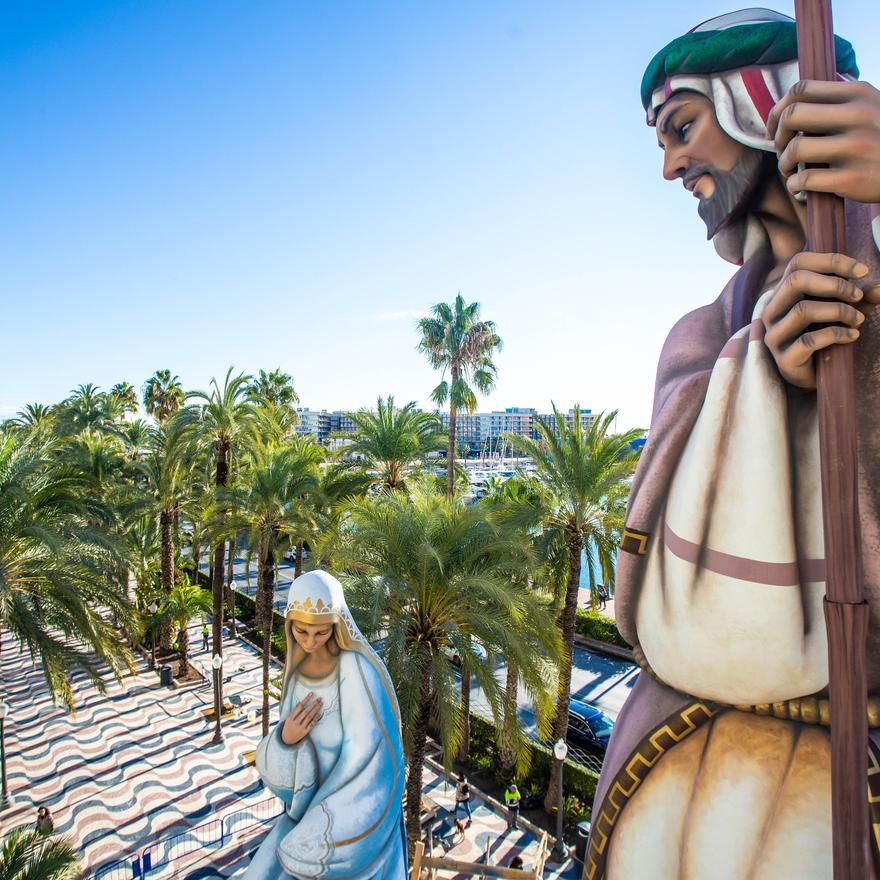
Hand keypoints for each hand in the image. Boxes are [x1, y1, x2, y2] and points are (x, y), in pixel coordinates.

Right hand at [281, 691, 322, 745]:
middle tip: (319, 698)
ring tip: (321, 704)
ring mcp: (301, 727)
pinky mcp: (305, 732)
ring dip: (316, 709)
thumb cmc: (289, 726)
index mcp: (291, 717)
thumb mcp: (288, 718)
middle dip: (314, 704)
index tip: (311, 693)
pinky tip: (320, 713)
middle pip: (306, 711)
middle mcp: (296, 722)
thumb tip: (300, 701)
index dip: (306, 699)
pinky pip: (312, 724)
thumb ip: (294, 711)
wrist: (287, 739)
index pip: (299, 706)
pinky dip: (316, 718)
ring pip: (310, 717)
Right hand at [762, 251, 879, 388]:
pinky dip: (837, 334)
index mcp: (782, 294)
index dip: (831, 261)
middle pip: (796, 280)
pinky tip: (852, 336)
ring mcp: (774, 335)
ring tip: (858, 320)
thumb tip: (879, 288)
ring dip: (839, 311)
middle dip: (835, 285)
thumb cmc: (823, 337)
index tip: (863, 271)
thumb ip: (858, 298)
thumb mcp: (842, 311)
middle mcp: (771, 311)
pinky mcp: (784, 358)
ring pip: (803, 309)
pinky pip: (810, 340)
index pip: (799, 263)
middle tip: (858, 296)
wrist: (809, 375)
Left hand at [767, 79, 879, 203]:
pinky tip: (800, 188)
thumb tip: (791, 104)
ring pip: (795, 149)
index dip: (778, 109)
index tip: (775, 127)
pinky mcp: (852, 179)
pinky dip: (794, 186)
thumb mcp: (870, 108)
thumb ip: (838, 103)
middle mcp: (859, 116)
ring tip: (789, 171)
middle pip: (792, 116)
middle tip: (781, 149)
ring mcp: (856, 147)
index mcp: (859, 93)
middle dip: (778, 135)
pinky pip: (804, 180)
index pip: (801, 89)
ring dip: (783, 164)